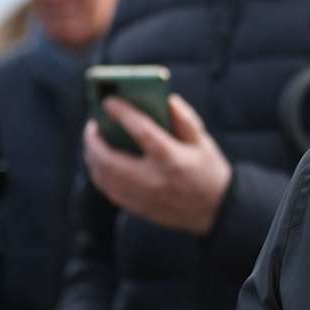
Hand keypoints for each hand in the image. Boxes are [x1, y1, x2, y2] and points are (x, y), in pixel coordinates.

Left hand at [84, 93, 232, 234]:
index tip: (108, 101)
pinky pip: (107, 189)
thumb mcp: (203, 141)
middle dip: (94, 139)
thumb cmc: (208, 170)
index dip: (122, 112)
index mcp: (172, 159)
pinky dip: (99, 172)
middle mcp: (153, 179)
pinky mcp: (137, 207)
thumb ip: (184, 118)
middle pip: (108, 158)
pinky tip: (100, 161)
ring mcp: (143, 196)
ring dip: (92, 156)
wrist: (216, 210)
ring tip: (94, 140)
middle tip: (93, 124)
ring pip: (103, 176)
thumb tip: (164, 99)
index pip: (140, 130)